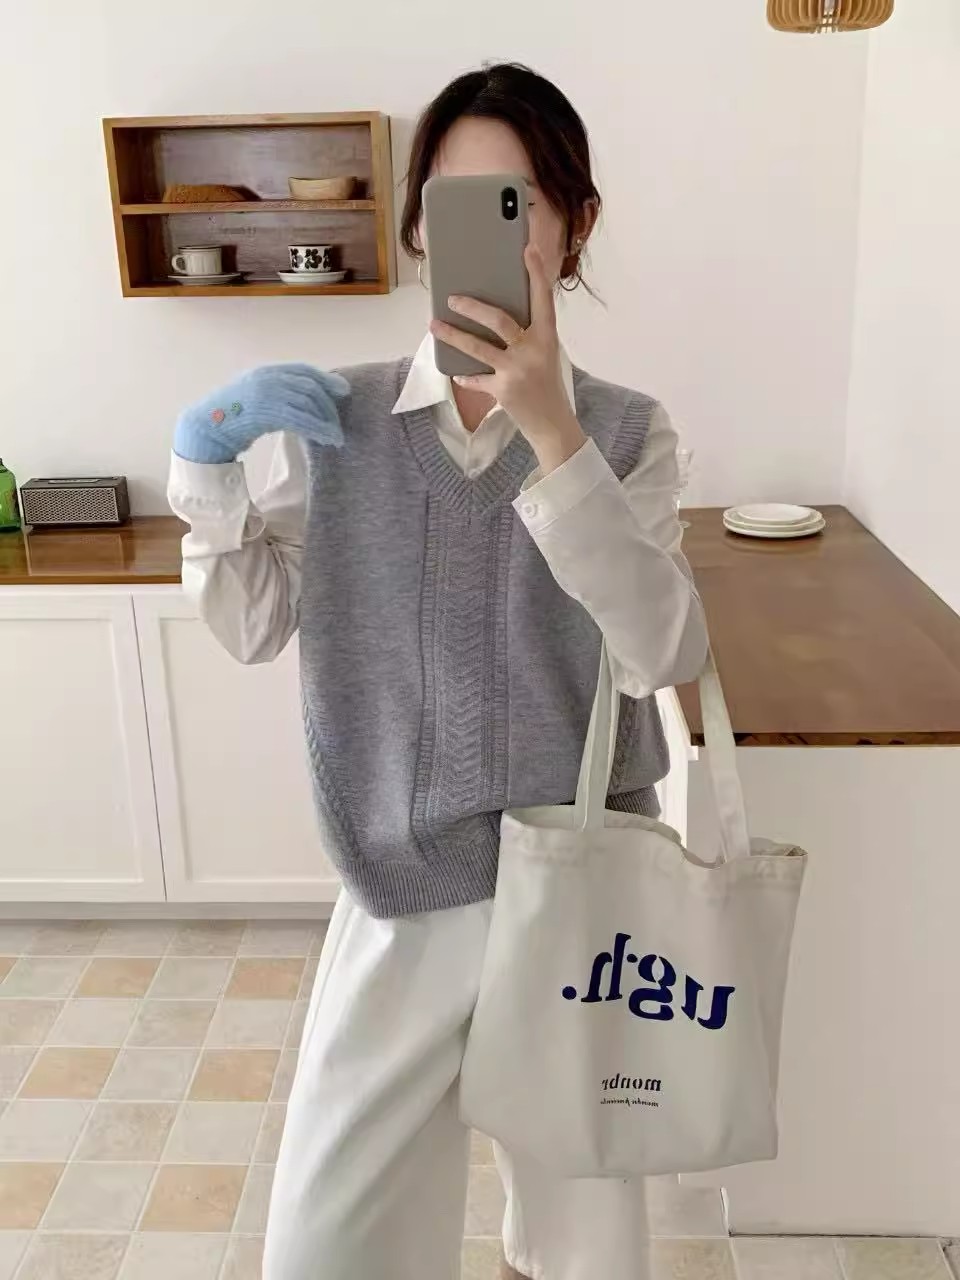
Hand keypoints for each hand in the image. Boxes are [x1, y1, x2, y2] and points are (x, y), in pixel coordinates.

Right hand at [174, 363, 349, 464]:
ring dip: (326, 421)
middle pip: (309, 386)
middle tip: (337, 424)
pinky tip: (329, 440)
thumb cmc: (230, 420)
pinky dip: (319, 430)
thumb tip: (306, 402)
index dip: (325, 379)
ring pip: (307, 402)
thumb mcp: (256, 400)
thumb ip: (277, 396)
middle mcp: (266, 377)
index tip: (343, 390)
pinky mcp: (265, 411)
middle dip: (328, 405)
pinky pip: (300, 418)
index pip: (302, 370)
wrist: (204, 429)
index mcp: (264, 372)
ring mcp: (265, 392)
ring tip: (336, 437)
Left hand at [429, 245, 585, 471]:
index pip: (543, 299)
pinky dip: (466, 376)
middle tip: (452, 298)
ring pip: (478, 347)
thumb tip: (492, 313)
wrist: (552, 425)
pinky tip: (457, 373)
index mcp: (547, 337)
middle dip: (473, 307)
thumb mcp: (544, 354)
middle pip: (499, 320)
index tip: (528, 248)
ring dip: (452, 335)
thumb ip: (526, 334)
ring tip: (434, 325)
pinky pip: (475, 379)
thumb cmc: (546, 384)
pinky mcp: (503, 390)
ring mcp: (516, 371)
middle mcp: (532, 351)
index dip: (536, 273)